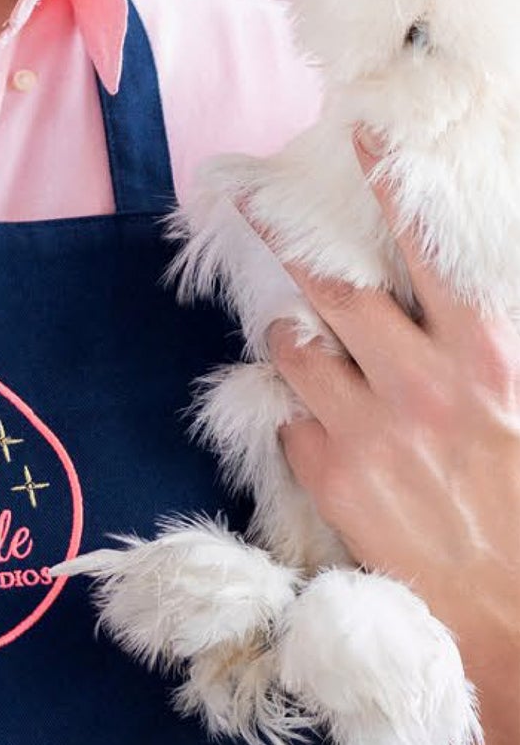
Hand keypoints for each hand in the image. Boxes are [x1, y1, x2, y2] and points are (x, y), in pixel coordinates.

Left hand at [242, 127, 519, 659]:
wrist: (511, 611)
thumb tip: (449, 311)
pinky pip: (294, 425)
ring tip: (295, 337)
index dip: (390, 184)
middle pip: (334, 288)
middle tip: (251, 202)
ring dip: (291, 337)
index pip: (427, 249)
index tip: (360, 133)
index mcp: (484, 356)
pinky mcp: (333, 479)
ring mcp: (368, 430)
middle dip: (287, 239)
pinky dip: (304, 421)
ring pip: (296, 351)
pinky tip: (329, 435)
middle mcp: (420, 383)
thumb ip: (481, 352)